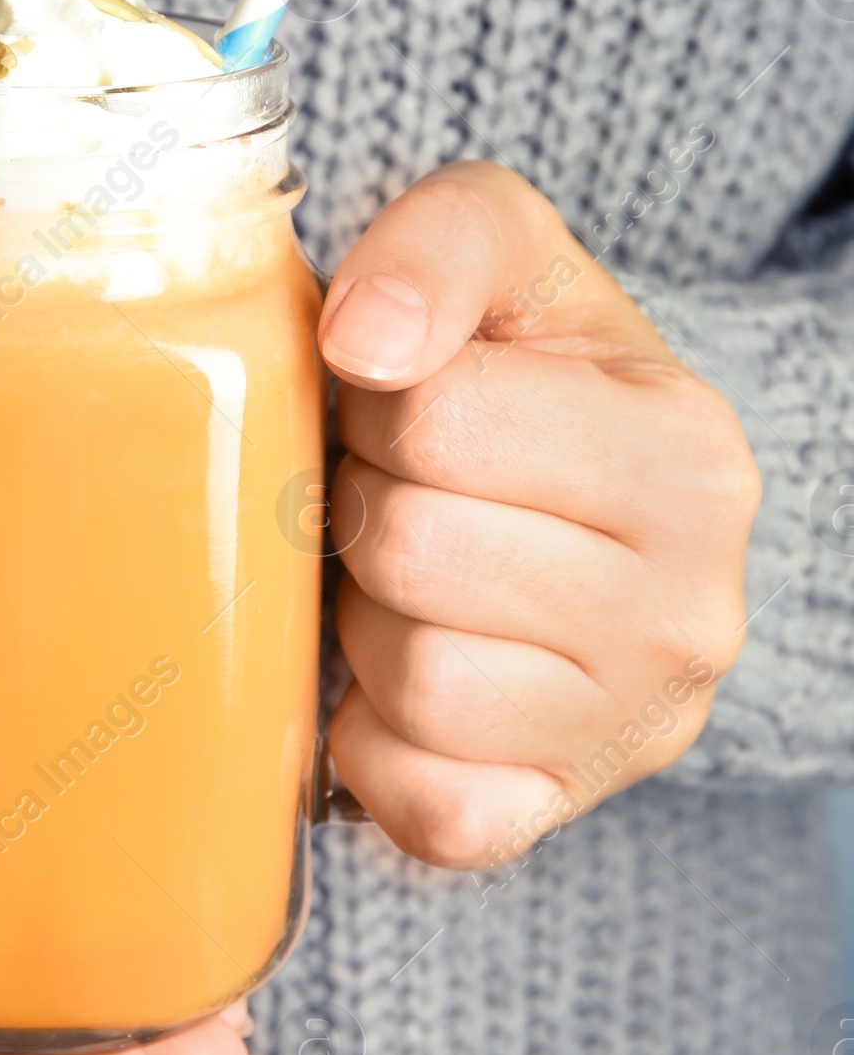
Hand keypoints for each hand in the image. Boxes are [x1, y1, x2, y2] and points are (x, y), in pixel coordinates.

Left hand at [318, 164, 759, 867]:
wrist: (597, 509)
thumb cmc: (530, 374)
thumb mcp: (514, 256)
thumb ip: (441, 242)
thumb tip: (363, 341)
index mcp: (688, 456)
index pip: (436, 417)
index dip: (377, 400)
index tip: (404, 402)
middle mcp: (692, 608)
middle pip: (411, 550)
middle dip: (365, 505)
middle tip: (395, 489)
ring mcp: (633, 728)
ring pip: (412, 681)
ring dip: (367, 620)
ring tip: (404, 577)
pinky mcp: (558, 812)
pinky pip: (424, 806)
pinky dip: (376, 743)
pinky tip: (398, 675)